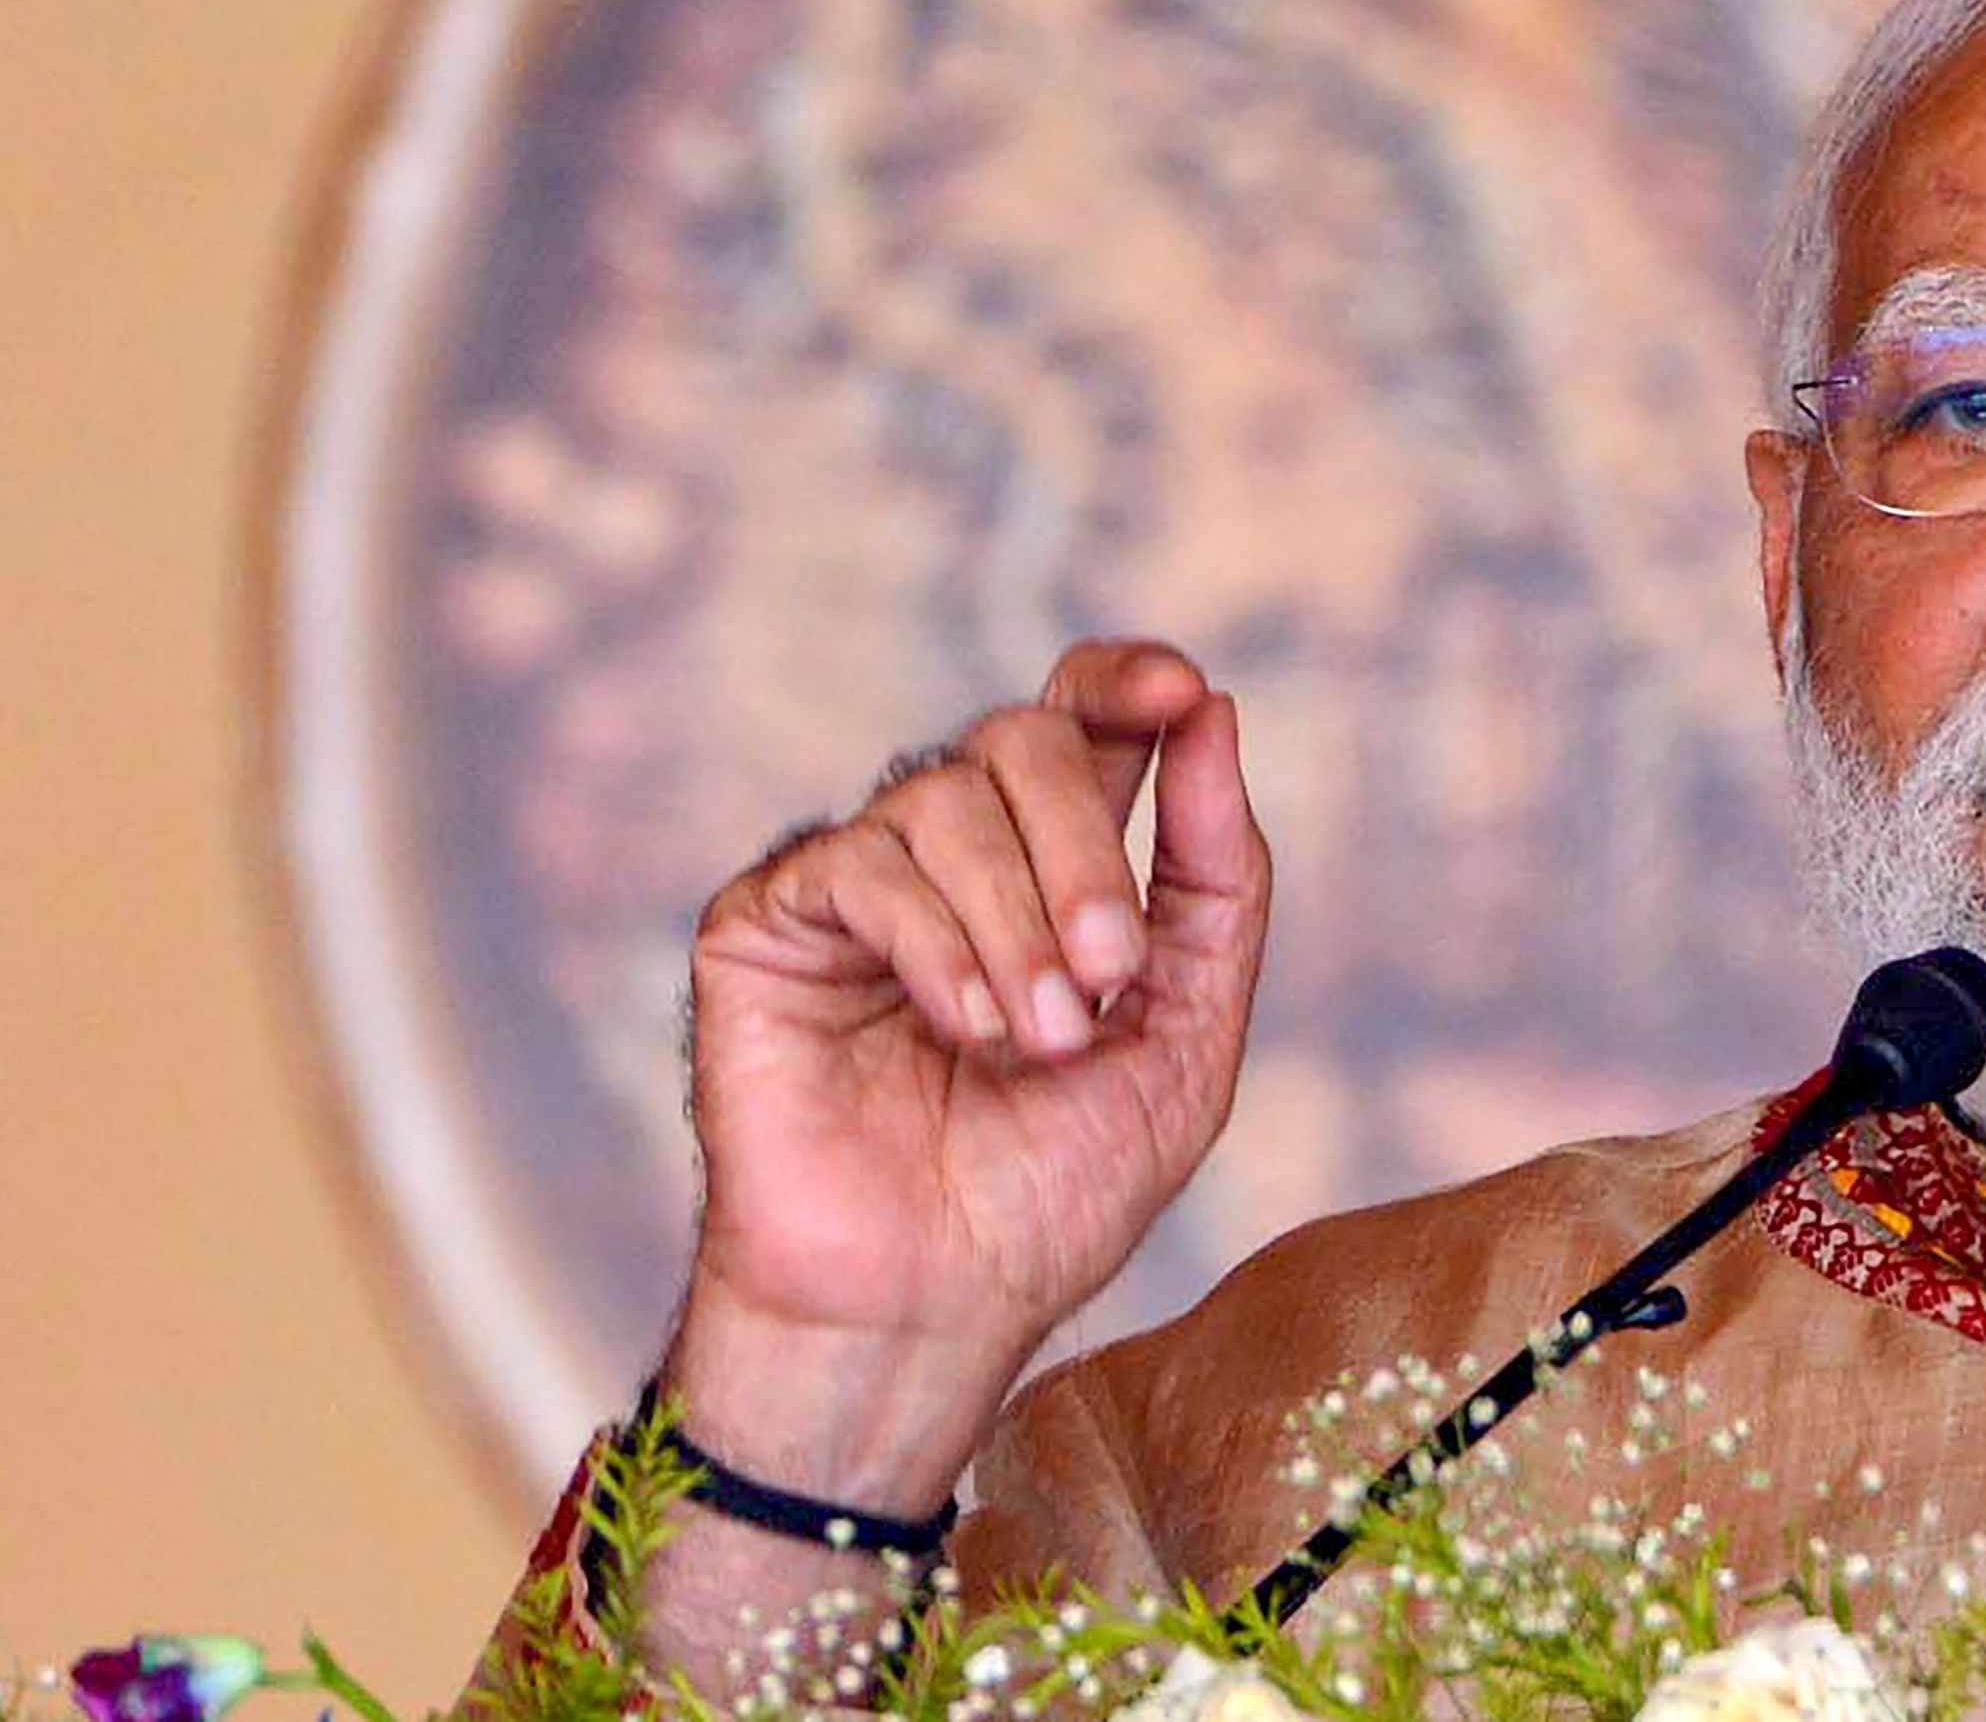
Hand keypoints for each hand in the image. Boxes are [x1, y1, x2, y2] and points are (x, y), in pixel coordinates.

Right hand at [660, 639, 1270, 1506]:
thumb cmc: (1055, 1189)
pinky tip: (962, 1027)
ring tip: (1040, 1041)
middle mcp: (956, 853)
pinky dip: (935, 940)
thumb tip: (1213, 712)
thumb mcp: (1188, 1033)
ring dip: (1017, 922)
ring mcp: (857, 882)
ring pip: (946, 795)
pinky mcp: (766, 924)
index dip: (1128, 679)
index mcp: (1055, 865)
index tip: (1182, 695)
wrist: (934, 1306)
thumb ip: (1218, 881)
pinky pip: (861, 862)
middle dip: (1084, 848)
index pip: (1085, 714)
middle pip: (1026, 737)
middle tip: (1111, 976)